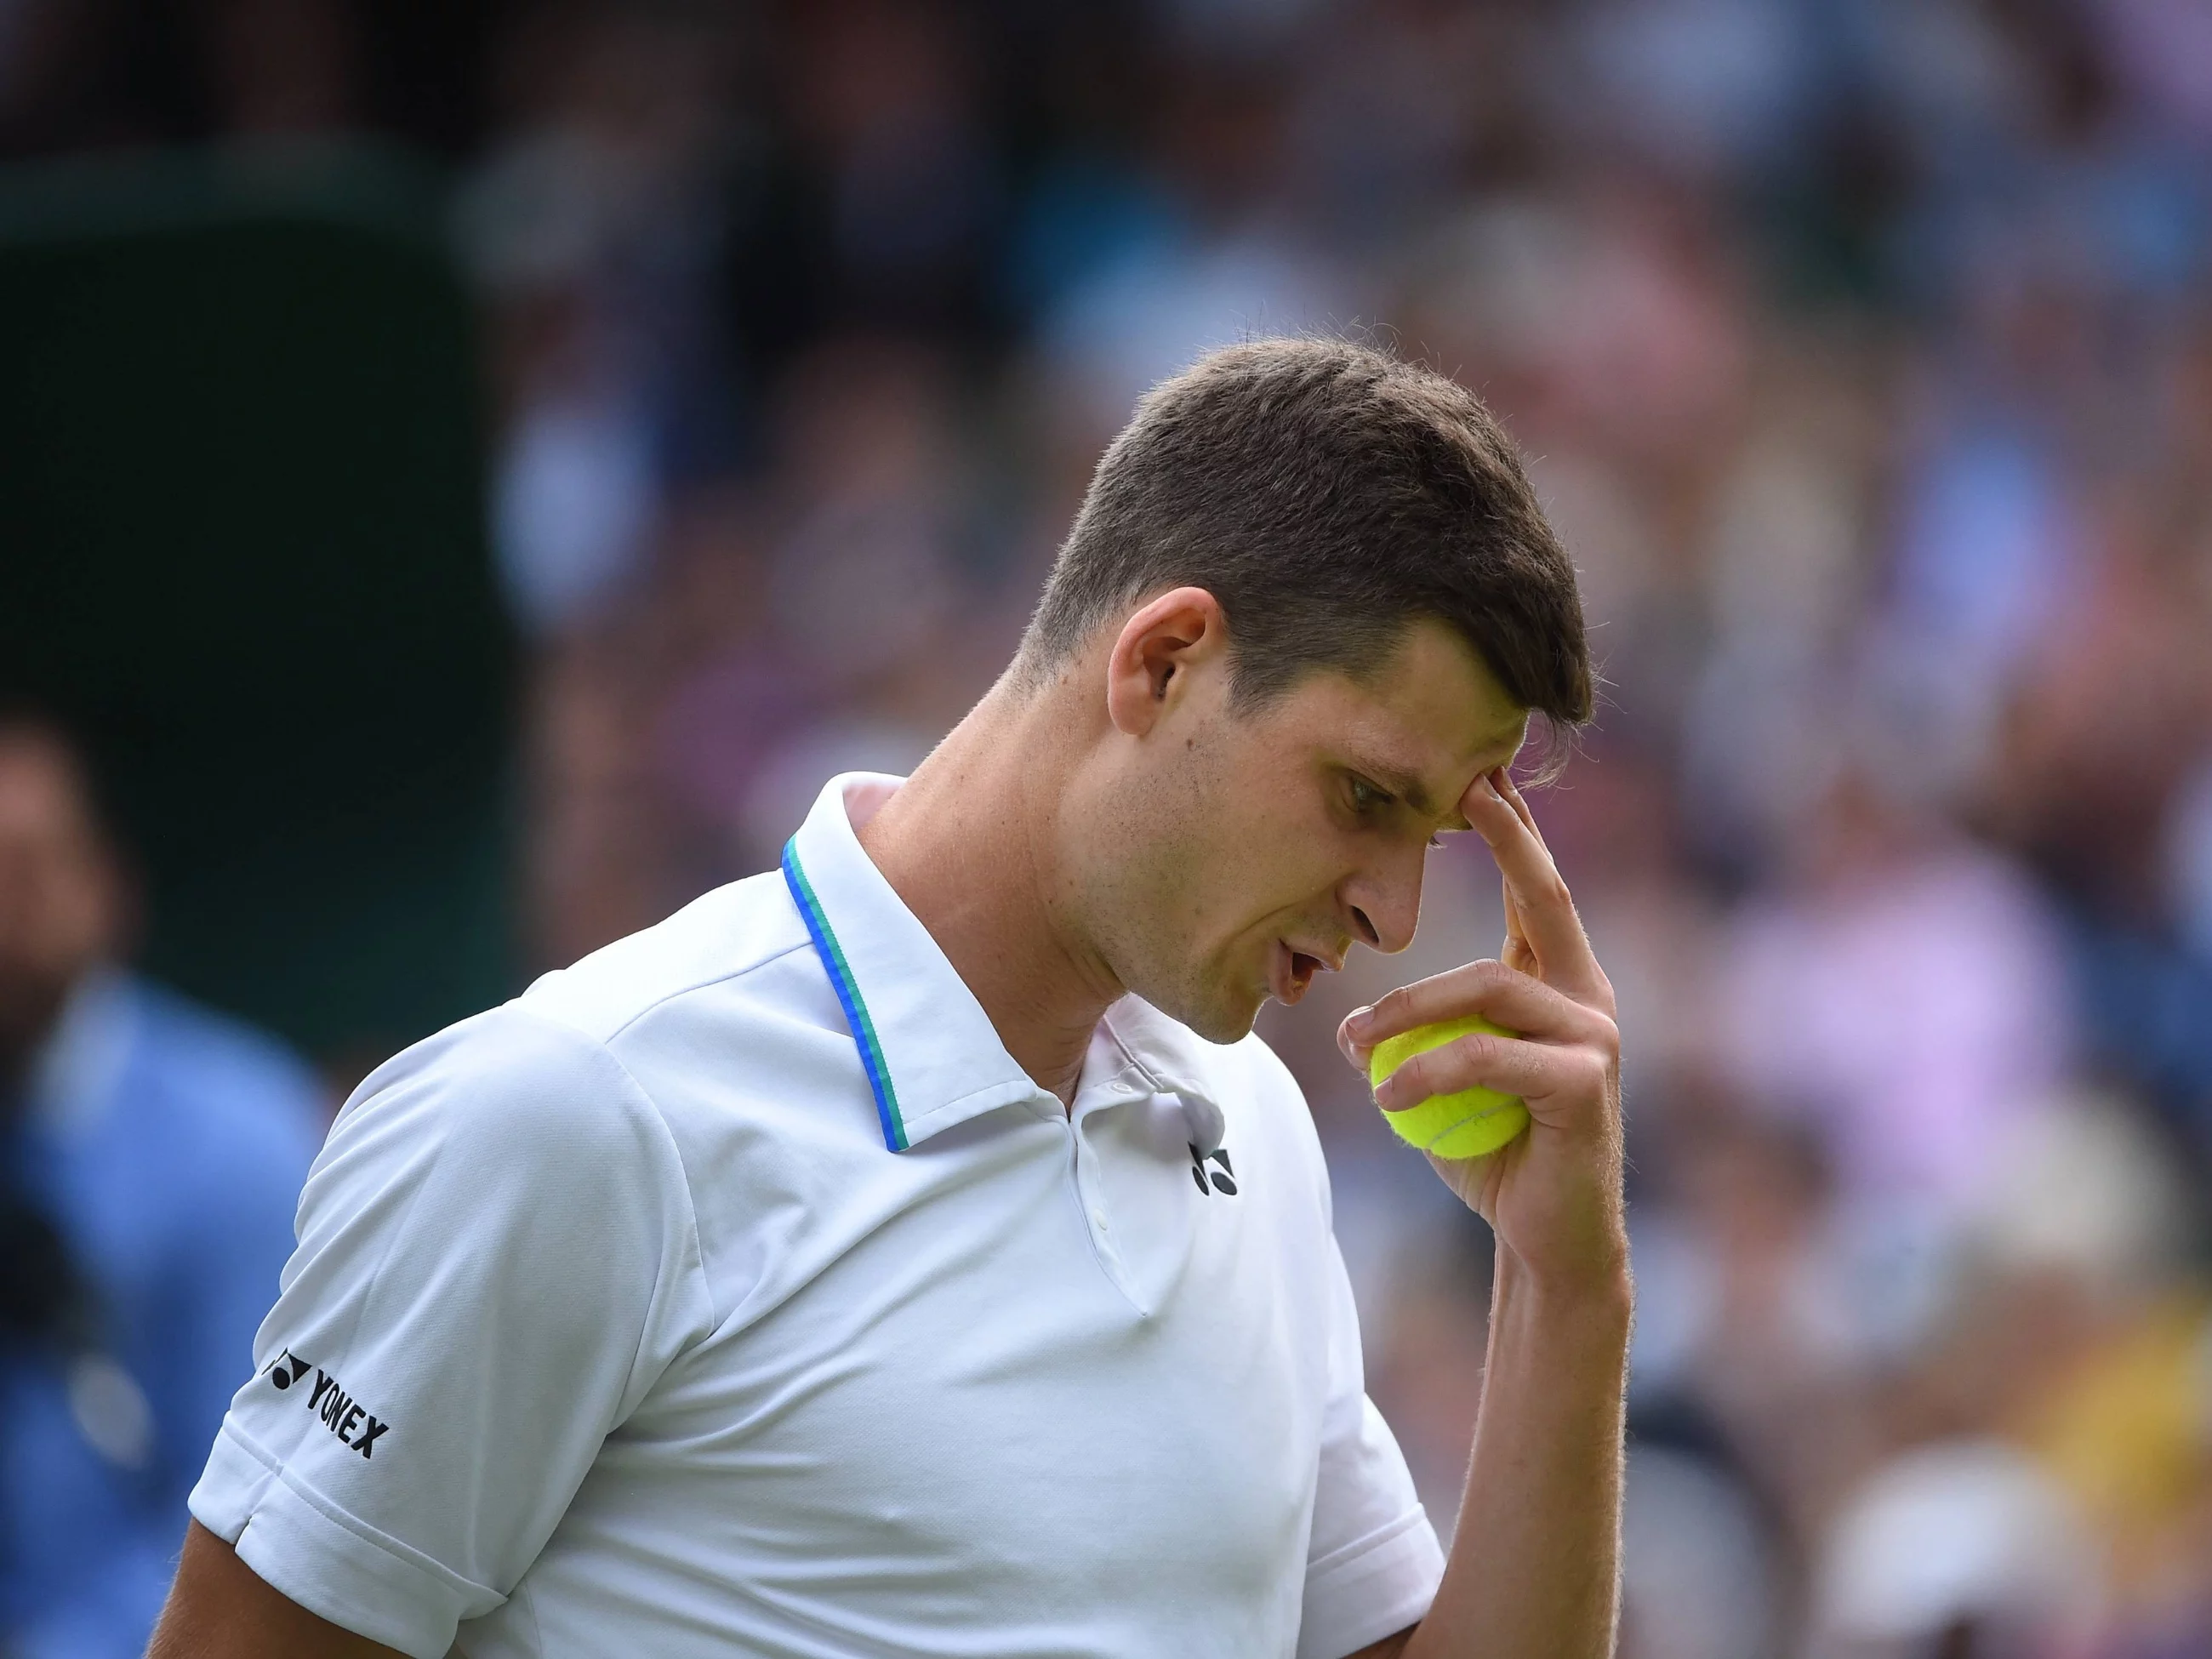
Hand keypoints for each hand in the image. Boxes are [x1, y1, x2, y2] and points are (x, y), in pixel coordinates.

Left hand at [1336, 767, 1625, 1294]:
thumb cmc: (1490, 1154)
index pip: (1536, 894)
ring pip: (1487, 988)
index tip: (1482, 775)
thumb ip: (1422, 1035)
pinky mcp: (1583, 1084)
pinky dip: (1424, 1072)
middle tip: (1463, 789)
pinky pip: (1484, 1055)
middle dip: (1508, 839)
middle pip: (1543, 900)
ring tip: (1356, 1045)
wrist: (1543, 1240)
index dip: (1513, 832)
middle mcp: (1587, 1001)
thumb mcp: (1444, 1079)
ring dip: (1407, 1011)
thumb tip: (1355, 1010)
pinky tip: (1386, 1098)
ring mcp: (1593, 1039)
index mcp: (1557, 988)